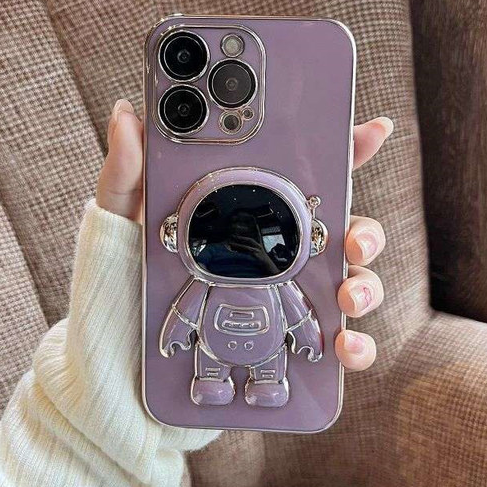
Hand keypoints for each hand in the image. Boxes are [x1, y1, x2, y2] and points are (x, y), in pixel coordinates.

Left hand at [96, 100, 392, 372]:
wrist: (113, 373)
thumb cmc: (117, 295)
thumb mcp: (117, 229)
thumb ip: (124, 176)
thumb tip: (129, 113)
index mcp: (244, 219)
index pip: (300, 179)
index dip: (340, 152)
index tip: (373, 131)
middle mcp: (273, 257)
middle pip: (341, 233)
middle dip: (365, 231)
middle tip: (353, 241)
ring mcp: (283, 303)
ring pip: (350, 284)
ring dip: (367, 287)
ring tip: (349, 299)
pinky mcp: (285, 349)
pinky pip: (336, 347)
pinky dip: (355, 348)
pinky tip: (344, 350)